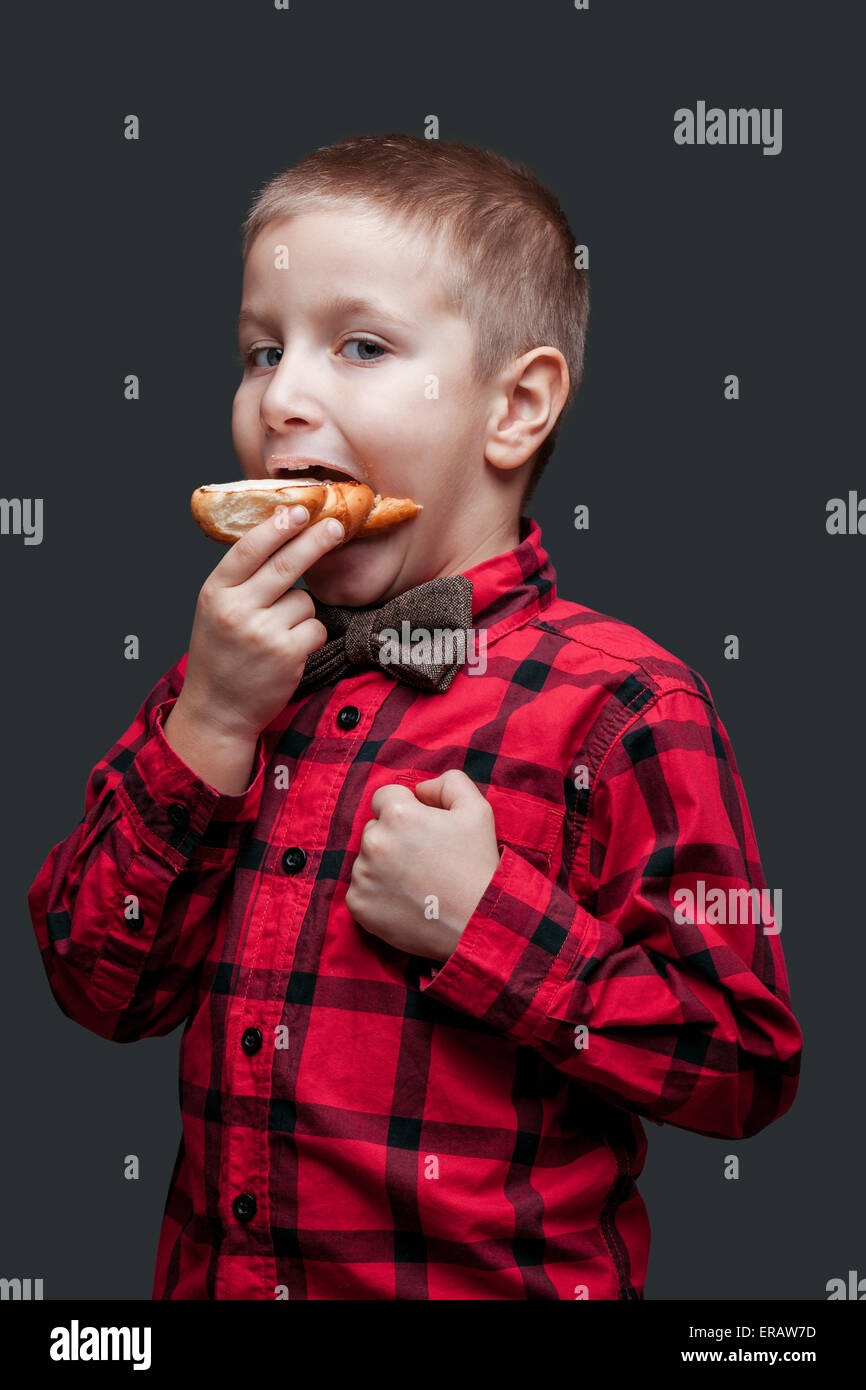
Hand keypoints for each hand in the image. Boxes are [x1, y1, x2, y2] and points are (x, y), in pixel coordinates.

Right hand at [180, 504, 344, 738]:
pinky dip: (310, 636)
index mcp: (215, 592)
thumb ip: (240, 579)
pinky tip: (289, 650)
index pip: (249, 549)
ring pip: (305, 600)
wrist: (218, 710)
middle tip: (337, 526)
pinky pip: (316, 628)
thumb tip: (282, 535)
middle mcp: (237, 609)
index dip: (277, 526)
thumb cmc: (220, 655)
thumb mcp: (215, 609)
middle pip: (287, 564)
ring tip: (277, 634)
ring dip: (300, 613)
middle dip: (316, 541)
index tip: (299, 509)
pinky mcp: (287, 654)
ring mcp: (262, 633)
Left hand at [345, 769, 501, 961]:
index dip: (406, 810)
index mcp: (398, 814)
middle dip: (394, 838)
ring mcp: (363, 875)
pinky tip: (404, 901)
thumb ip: (448, 783)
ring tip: (417, 883)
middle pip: (374, 828)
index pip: (384, 797)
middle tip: (424, 860)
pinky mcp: (358, 904)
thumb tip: (420, 788)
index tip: (423, 830)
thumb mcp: (477, 810)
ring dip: (384, 866)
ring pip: (366, 859)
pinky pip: (360, 890)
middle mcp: (374, 841)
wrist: (477, 923)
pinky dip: (377, 894)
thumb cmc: (478, 865)